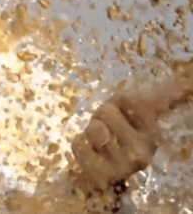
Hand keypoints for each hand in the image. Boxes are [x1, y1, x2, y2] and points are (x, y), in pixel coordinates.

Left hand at [71, 78, 192, 196]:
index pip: (148, 103)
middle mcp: (144, 151)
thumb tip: (189, 85)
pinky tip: (91, 154)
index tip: (159, 98)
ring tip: (100, 141)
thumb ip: (156, 96)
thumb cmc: (115, 132)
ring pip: (93, 129)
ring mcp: (125, 167)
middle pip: (106, 110)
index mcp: (152, 131)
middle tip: (108, 128)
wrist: (99, 171)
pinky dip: (78, 144)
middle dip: (99, 115)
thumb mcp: (130, 109)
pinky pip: (78, 145)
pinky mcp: (103, 176)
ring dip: (89, 131)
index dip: (144, 96)